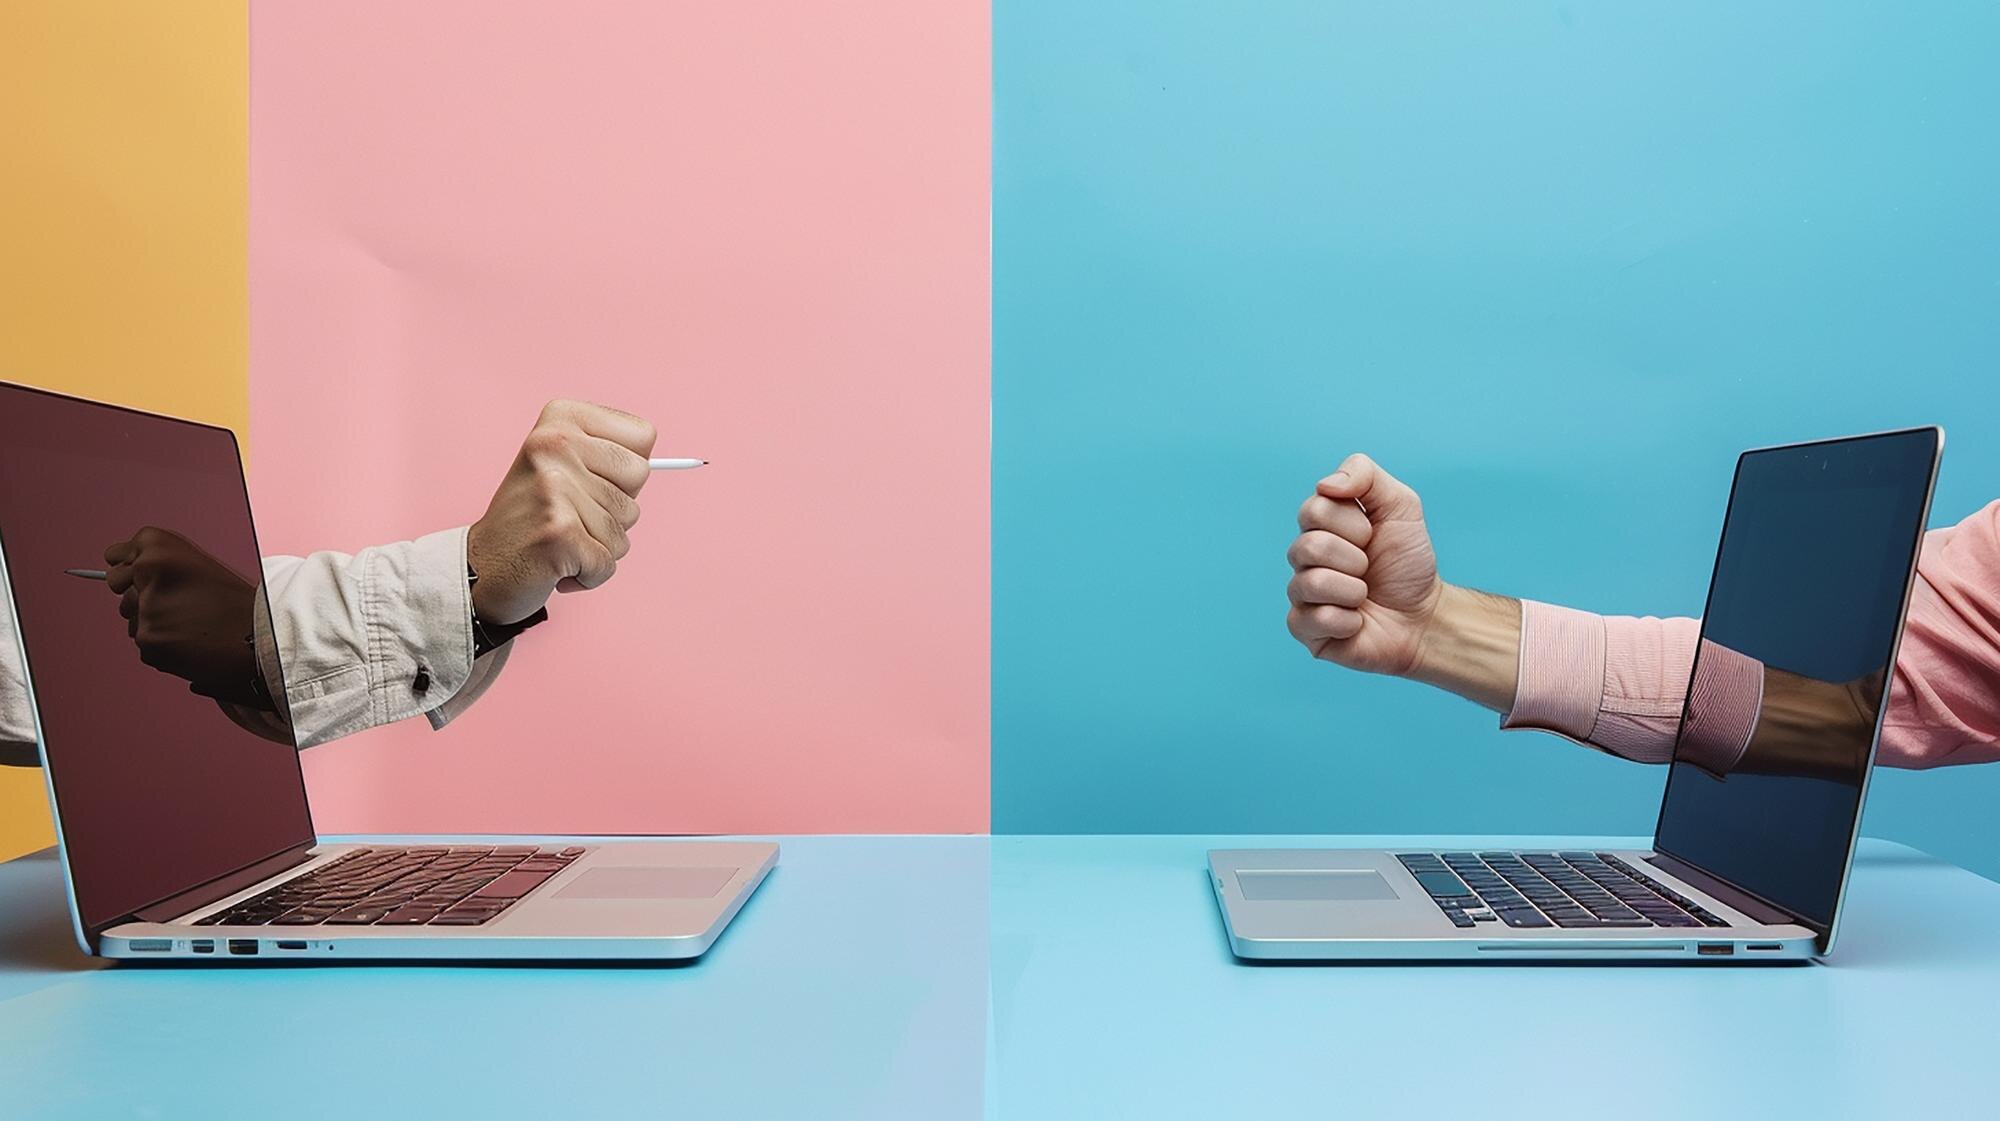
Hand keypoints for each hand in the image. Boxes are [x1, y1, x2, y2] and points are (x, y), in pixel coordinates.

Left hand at [103, 527, 264, 705]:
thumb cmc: (236, 602)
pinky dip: (162, 645)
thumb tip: (117, 571)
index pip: (115, 555)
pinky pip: (144, 643)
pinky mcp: (148, 640)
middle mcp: (146, 572)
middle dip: (137, 593)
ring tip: (190, 623)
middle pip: (117, 585)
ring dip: (153, 622)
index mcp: (159, 547)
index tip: (149, 575)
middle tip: (177, 601)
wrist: (260, 637)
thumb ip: (157, 564)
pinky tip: (189, 641)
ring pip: (131, 617)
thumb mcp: (197, 565)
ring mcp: (144, 608)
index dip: (134, 567)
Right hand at [465, 399, 657, 624]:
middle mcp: (554, 443)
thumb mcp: (567, 465)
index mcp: (560, 418)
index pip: (644, 437)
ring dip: (600, 545)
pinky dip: (589, 574)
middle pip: (640, 477)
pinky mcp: (558, 532)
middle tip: (570, 514)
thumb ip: (614, 455)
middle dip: (616, 508)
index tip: (586, 479)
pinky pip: (609, 562)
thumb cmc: (534, 517)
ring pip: (626, 525)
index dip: (625, 470)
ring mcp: (555, 488)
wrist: (479, 566)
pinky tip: (555, 565)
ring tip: (560, 539)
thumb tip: (678, 463)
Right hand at [1286, 453, 1442, 676]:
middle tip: (1369, 568)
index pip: (1313, 510)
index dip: (1353, 524)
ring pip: (1312, 583)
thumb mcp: (1400, 505)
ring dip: (1354, 590)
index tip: (1372, 536)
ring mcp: (1301, 594)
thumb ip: (1365, 475)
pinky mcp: (1304, 629)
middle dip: (1355, 558)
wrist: (1425, 615)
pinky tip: (1357, 621)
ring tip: (1365, 595)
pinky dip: (1348, 621)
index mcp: (1319, 526)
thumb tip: (1324, 485)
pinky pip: (1315, 619)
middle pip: (1309, 546)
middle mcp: (1304, 558)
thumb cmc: (1408, 563)